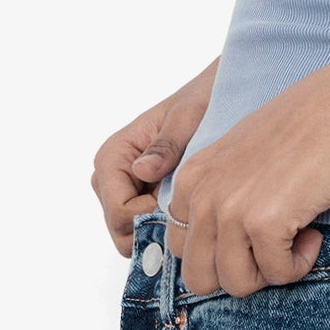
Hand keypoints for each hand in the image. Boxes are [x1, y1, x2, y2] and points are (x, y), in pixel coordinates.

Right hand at [91, 57, 219, 255]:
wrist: (218, 94)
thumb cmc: (201, 99)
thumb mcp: (188, 116)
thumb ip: (166, 143)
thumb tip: (143, 170)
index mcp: (114, 156)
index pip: (118, 212)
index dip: (149, 217)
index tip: (179, 204)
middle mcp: (112, 177)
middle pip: (122, 230)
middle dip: (155, 229)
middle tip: (188, 210)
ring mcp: (126, 191)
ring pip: (134, 235)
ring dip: (163, 230)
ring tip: (191, 204)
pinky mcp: (142, 200)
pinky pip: (148, 229)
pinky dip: (168, 228)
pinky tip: (191, 208)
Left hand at [165, 52, 329, 296]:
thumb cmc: (308, 124)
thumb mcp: (244, 152)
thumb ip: (220, 189)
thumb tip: (218, 243)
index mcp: (192, 176)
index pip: (180, 247)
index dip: (220, 252)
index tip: (253, 235)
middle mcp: (203, 194)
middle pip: (199, 277)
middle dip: (241, 271)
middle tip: (273, 245)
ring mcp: (231, 210)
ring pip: (235, 284)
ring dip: (271, 270)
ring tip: (295, 236)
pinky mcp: (265, 223)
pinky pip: (277, 275)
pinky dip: (300, 263)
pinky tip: (314, 232)